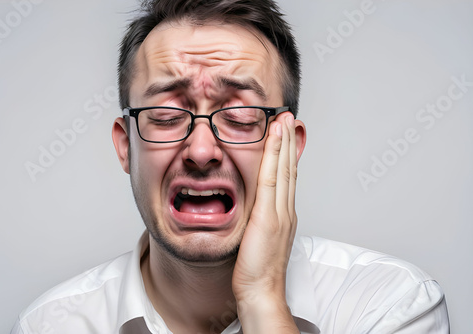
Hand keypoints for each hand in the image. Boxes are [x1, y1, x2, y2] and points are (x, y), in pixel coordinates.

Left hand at [233, 113, 300, 332]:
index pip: (288, 178)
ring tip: (283, 119)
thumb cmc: (257, 270)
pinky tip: (274, 138)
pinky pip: (271, 177)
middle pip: (290, 168)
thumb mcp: (260, 240)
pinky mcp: (269, 215)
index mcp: (284, 215)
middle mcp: (286, 210)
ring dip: (284, 142)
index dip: (288, 154)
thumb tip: (254, 211)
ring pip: (284, 168)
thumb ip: (261, 221)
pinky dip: (274, 155)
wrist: (261, 291)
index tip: (285, 135)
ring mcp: (280, 211)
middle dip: (290, 141)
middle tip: (289, 118)